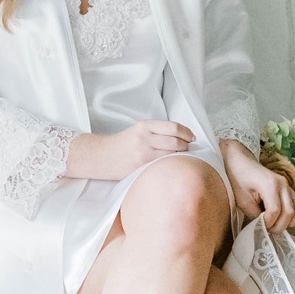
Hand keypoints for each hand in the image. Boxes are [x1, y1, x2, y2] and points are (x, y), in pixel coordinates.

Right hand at [66, 121, 194, 182]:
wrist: (103, 156)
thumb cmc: (123, 143)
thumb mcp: (139, 130)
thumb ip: (158, 131)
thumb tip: (183, 136)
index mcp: (144, 126)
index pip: (173, 127)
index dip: (187, 133)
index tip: (192, 137)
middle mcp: (144, 139)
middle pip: (176, 142)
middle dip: (186, 146)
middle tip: (188, 148)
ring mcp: (143, 154)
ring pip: (172, 155)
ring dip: (181, 156)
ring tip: (181, 156)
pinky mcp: (141, 167)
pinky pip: (163, 165)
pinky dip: (171, 164)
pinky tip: (172, 165)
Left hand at [221, 140, 294, 233]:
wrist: (241, 162)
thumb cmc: (238, 179)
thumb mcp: (241, 199)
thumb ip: (254, 214)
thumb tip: (265, 226)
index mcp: (270, 185)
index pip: (275, 211)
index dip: (268, 223)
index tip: (260, 227)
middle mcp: (283, 185)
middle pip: (289, 212)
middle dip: (279, 225)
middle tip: (267, 230)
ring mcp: (288, 186)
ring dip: (291, 221)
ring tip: (277, 225)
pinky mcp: (289, 189)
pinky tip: (284, 219)